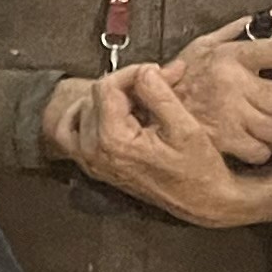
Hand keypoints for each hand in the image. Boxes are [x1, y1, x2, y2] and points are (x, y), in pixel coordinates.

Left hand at [82, 65, 271, 227]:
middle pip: (94, 96)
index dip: (133, 72)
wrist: (201, 200)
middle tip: (157, 84)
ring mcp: (89, 159)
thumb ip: (160, 95)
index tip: (159, 73)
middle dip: (126, 84)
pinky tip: (110, 110)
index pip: (106, 87)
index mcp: (113, 140)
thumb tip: (144, 70)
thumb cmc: (199, 169)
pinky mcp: (91, 163)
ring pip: (81, 109)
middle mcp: (93, 151)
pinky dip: (84, 115)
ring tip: (139, 99)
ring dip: (108, 98)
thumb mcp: (185, 127)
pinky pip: (69, 132)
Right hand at [165, 17, 271, 164]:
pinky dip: (260, 150)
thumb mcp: (203, 46)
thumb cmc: (177, 78)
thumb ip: (240, 30)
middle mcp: (232, 84)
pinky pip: (261, 150)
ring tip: (269, 127)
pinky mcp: (222, 139)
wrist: (141, 105)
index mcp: (232, 56)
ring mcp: (228, 113)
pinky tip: (251, 141)